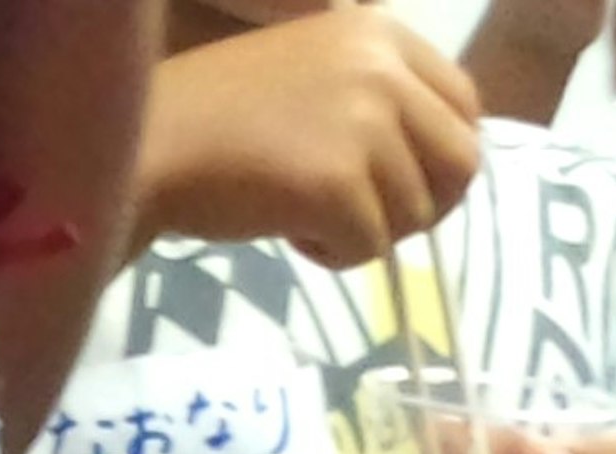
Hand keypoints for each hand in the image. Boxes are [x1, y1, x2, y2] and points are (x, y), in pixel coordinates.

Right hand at [141, 10, 483, 268]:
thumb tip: (430, 165)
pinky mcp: (339, 184)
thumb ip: (375, 99)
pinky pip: (370, 249)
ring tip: (304, 216)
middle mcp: (384, 68)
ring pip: (414, 216)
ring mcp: (365, 124)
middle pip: (460, 164)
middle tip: (366, 222)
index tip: (402, 189)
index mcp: (382, 34)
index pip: (464, 104)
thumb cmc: (218, 118)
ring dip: (364, 234)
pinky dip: (332, 257)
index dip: (441, 161)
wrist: (150, 145)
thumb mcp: (313, 76)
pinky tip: (289, 232)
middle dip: (419, 207)